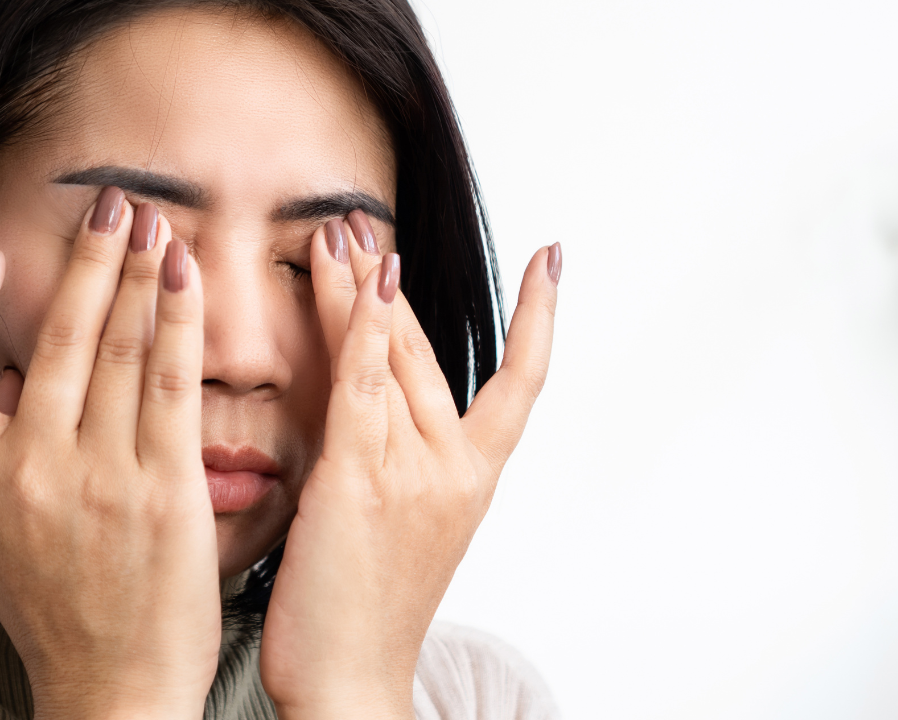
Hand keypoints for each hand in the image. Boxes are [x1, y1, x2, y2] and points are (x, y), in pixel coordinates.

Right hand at [0, 189, 218, 719]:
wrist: (111, 688)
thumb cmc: (63, 614)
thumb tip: (13, 378)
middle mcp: (29, 467)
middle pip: (52, 336)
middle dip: (86, 259)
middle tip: (108, 203)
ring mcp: (98, 474)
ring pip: (115, 347)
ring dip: (135, 272)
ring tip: (149, 220)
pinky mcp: (163, 486)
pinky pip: (170, 382)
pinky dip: (176, 320)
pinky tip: (184, 277)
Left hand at [259, 213, 560, 719]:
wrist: (352, 684)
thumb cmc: (368, 612)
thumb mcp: (404, 526)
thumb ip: (400, 457)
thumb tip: (375, 399)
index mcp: (473, 480)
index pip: (522, 383)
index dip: (541, 317)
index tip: (555, 258)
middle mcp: (454, 469)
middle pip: (433, 352)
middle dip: (398, 282)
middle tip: (365, 223)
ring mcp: (411, 474)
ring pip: (395, 358)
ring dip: (367, 287)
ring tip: (341, 231)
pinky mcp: (359, 483)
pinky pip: (363, 388)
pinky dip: (365, 329)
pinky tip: (359, 281)